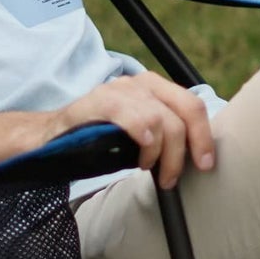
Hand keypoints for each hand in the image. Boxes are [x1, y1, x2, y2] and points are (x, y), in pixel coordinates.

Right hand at [53, 73, 213, 187]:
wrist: (54, 138)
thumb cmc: (100, 140)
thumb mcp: (140, 137)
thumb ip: (166, 137)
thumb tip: (194, 158)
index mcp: (156, 89)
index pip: (193, 105)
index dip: (204, 136)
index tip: (205, 164)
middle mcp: (142, 83)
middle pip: (186, 109)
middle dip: (189, 146)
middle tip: (175, 176)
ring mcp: (121, 89)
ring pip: (161, 118)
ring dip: (160, 152)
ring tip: (146, 168)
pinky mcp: (99, 100)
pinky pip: (130, 114)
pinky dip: (142, 133)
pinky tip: (142, 151)